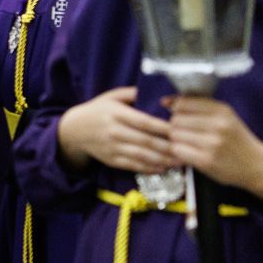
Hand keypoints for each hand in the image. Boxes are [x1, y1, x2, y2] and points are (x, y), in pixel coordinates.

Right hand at [56, 87, 177, 174]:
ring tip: (180, 162)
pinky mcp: (111, 160)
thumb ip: (134, 94)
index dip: (165, 127)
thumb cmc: (98, 110)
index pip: (145, 122)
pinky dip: (150, 168)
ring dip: (163, 160)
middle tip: (188, 150)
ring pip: (142, 156)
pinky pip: (133, 166)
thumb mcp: (112, 96)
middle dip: (169, 147)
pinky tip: (163, 168)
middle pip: (147, 141)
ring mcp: (112, 147)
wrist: (73, 130)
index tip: (183, 130)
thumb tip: (159, 94)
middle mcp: (114, 131)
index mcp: (116, 113)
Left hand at [163, 95, 262, 200]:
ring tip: (189, 143)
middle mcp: (218, 125)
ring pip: (174, 134)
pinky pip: (177, 150)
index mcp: (222, 110)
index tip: (183, 116)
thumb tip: (165, 101)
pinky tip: (189, 153)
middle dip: (177, 126)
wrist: (255, 164)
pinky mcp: (206, 160)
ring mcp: (213, 143)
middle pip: (176, 119)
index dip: (177, 110)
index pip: (183, 103)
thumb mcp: (223, 116)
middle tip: (187, 133)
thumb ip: (196, 105)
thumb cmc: (234, 138)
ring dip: (177, 139)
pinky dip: (179, 151)